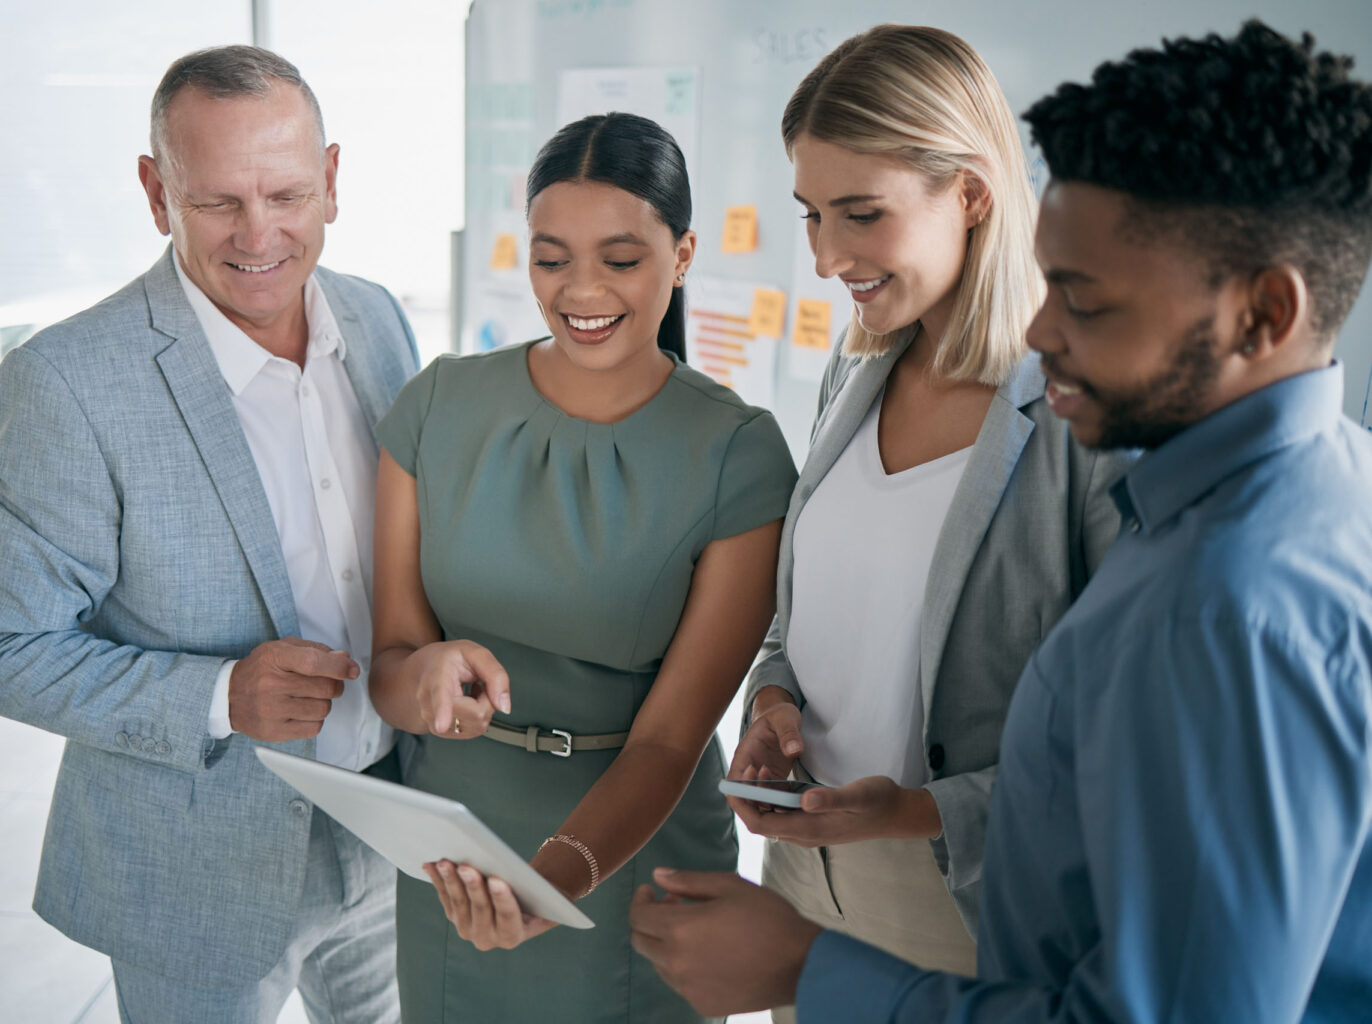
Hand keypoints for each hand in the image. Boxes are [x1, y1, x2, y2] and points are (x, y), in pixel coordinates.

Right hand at [228, 637, 357, 741]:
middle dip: (334, 685)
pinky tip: (301, 711)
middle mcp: (270, 685)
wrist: (229, 696)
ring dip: (323, 703)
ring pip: (323, 709)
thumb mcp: (283, 648)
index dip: (339, 666)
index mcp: (274, 658)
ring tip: (308, 697)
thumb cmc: (262, 670)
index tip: (352, 670)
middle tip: (326, 683)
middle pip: (325, 688)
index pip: (314, 662)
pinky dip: (315, 719)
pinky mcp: (274, 731)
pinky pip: (314, 728)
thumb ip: (316, 650)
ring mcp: (271, 711)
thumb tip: (345, 660)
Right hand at [410, 640, 511, 739]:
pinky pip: (475, 730)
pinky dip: (478, 717)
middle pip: (477, 714)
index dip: (442, 711)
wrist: (429, 668)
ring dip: (484, 708)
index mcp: (436, 678)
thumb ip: (495, 675)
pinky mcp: (442, 732)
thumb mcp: (477, 653)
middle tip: (478, 684)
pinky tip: (468, 703)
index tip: (441, 726)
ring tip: (471, 692)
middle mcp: (429, 703)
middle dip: (487, 700)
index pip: (440, 697)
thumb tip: (504, 707)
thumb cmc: (452, 659)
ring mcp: (433, 721)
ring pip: (478, 725)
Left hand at [423, 860, 556, 950]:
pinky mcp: (455, 917)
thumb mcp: (552, 900)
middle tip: (467, 866)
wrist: (525, 905)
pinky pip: (445, 897)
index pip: (507, 916)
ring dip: (451, 881)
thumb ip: (552, 898)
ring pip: (459, 903)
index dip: (502, 898)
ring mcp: (468, 929)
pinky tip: (431, 865)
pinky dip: (438, 880)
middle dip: (473, 886)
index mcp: (513, 936)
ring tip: (446, 862)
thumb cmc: (542, 898)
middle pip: (480, 909)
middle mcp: (488, 938)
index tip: (497, 880)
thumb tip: (552, 890)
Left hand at [630, 868, 821, 1015]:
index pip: (638, 917)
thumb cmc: (767, 917)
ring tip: (695, 931)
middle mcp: (677, 962)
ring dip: (666, 944)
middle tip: (674, 906)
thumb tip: (657, 876)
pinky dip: (684, 966)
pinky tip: (709, 955)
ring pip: (659, 964)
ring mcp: (688, 988)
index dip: (640, 900)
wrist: (800, 964)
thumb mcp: (730, 886)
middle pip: (642, 942)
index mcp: (681, 929)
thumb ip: (688, 881)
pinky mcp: (702, 1005)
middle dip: (650, 921)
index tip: (651, 891)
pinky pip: (680, 983)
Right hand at [726, 687, 804, 832]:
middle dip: (759, 809)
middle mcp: (750, 770)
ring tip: (796, 808)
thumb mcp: (785, 717)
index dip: (742, 792)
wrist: (783, 717)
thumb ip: (789, 733)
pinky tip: (802, 808)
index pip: (733, 782)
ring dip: (774, 810)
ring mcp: (762, 779)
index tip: (760, 790)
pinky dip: (785, 807)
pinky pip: (776, 801)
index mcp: (745, 755)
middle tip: (784, 809)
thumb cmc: (780, 714)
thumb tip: (794, 750)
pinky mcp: (775, 783)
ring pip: (760, 804)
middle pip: (744, 799)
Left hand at [753, 776, 942, 847]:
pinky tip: (773, 777)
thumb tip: (803, 800)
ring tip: (758, 768)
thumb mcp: (858, 796)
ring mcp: (808, 829)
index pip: (761, 825)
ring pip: (770, 817)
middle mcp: (804, 834)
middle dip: (746, 798)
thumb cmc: (878, 801)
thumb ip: (830, 799)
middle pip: (760, 822)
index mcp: (810, 829)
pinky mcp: (812, 821)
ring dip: (758, 796)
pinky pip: (782, 813)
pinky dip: (771, 796)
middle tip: (747, 768)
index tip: (734, 782)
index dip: (742, 806)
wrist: (896, 813)